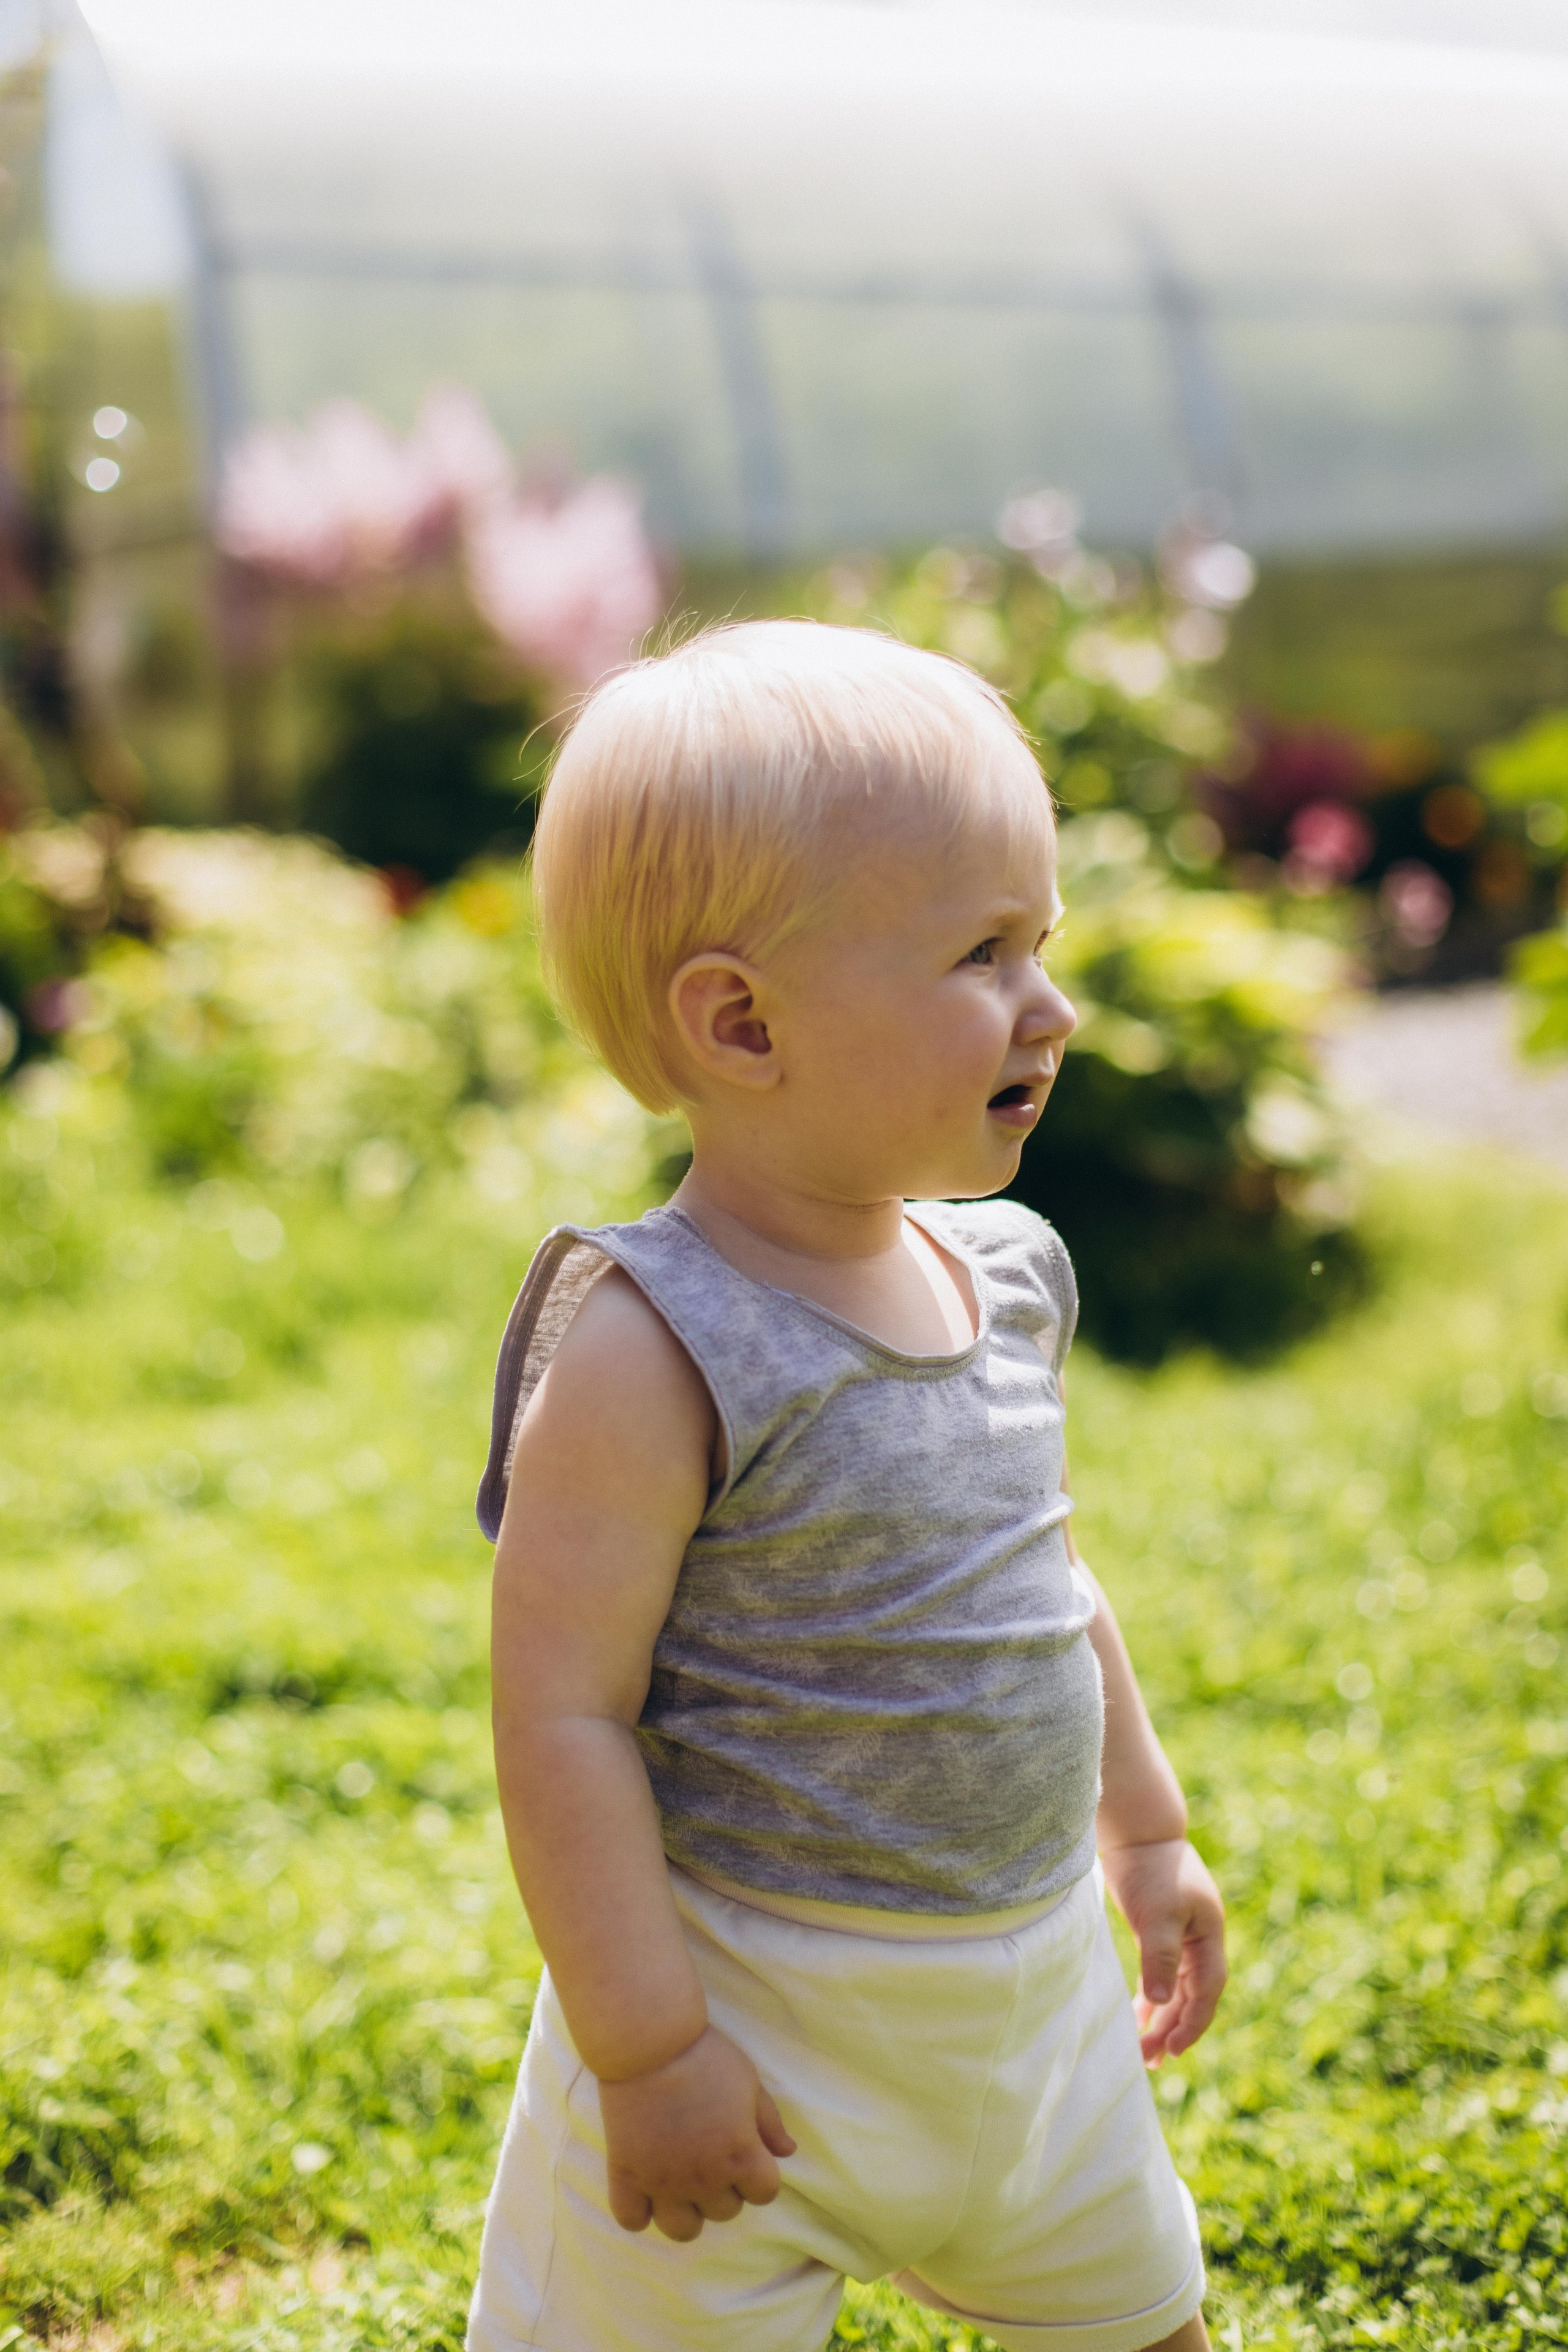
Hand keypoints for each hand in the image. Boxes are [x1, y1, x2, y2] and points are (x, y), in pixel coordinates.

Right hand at [597, 2022, 796, 2240]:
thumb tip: (788, 2152)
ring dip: (687, 2211)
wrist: (651, 2043)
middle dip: (724, 2188)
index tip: (745, 2154)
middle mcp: (705, 2178)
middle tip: (710, 2156)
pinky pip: (632, 2220)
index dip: (758, 2175)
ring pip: (683, 2230)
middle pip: (725, 2211)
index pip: (765, 2194)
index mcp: (741, 2155)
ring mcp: (664, 2182)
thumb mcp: (749, 2083)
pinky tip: (645, 2188)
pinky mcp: (627, 2176)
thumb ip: (770, 2123)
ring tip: (681, 2184)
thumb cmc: (707, 2057)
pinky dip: (640, 2212)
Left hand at [1101, 1836, 1225, 2065]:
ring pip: (1177, 1988)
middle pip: (1192, 1996)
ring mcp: (1182, 1935)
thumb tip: (1163, 2003)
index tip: (1173, 2050)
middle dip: (1174, 2029)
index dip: (1193, 2023)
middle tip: (1151, 2061)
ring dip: (1163, 2017)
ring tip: (1145, 2050)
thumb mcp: (1157, 1914)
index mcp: (1208, 1936)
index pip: (1206, 1991)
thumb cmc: (1150, 1869)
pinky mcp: (1161, 1929)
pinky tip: (1139, 2014)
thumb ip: (1160, 1957)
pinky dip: (1153, 1995)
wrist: (1137, 1831)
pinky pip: (1163, 1973)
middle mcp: (1200, 1940)